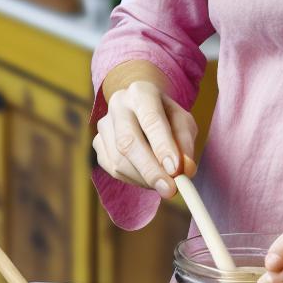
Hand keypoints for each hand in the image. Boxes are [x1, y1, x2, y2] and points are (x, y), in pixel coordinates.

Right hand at [92, 80, 197, 196]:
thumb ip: (185, 143)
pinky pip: (112, 169)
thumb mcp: (183, 121)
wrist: (140, 107)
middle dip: (150, 169)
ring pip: (119, 160)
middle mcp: (117, 105)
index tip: (176, 171)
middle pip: (128, 141)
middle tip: (169, 189)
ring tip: (164, 183)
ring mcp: (103, 125)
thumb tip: (186, 169)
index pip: (151, 119)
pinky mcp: (97, 143)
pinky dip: (133, 180)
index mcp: (141, 93)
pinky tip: (147, 177)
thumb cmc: (166, 116)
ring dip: (144, 179)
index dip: (163, 146)